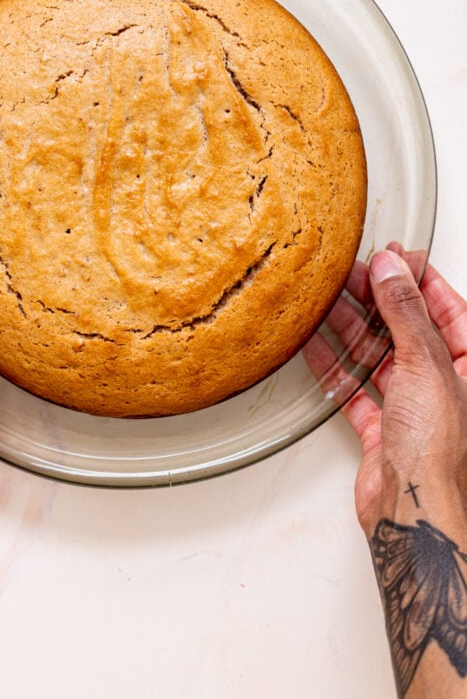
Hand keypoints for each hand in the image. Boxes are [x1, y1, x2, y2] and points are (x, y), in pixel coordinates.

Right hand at [305, 248, 466, 535]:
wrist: (414, 510)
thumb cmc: (440, 451)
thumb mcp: (426, 363)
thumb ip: (405, 312)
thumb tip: (393, 269)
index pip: (449, 309)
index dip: (420, 280)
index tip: (394, 257)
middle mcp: (447, 386)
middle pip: (411, 331)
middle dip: (380, 302)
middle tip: (353, 275)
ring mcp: (415, 409)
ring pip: (382, 357)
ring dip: (353, 331)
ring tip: (328, 302)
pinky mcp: (385, 431)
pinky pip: (358, 390)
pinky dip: (336, 369)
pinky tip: (316, 348)